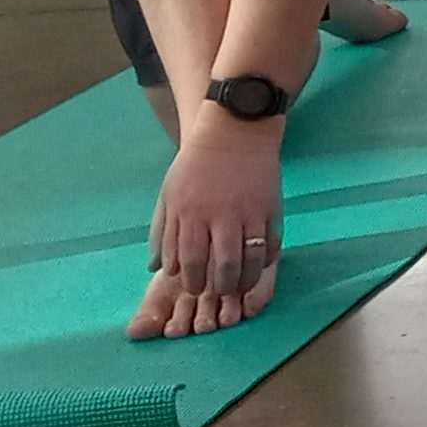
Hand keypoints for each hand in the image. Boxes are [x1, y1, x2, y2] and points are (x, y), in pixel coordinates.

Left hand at [130, 116, 283, 338]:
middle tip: (216, 294)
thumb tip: (156, 269)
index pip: (187, 259)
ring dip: (242, 280)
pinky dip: (265, 262)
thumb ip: (162, 232)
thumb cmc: (196, 165)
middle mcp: (216, 215)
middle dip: (216, 286)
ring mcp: (246, 212)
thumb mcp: (169, 195)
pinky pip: (269, 244)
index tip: (193, 289)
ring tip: (237, 287)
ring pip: (246, 260)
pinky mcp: (270, 209)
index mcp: (188, 212)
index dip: (190, 280)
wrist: (234, 132)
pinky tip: (259, 268)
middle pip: (217, 265)